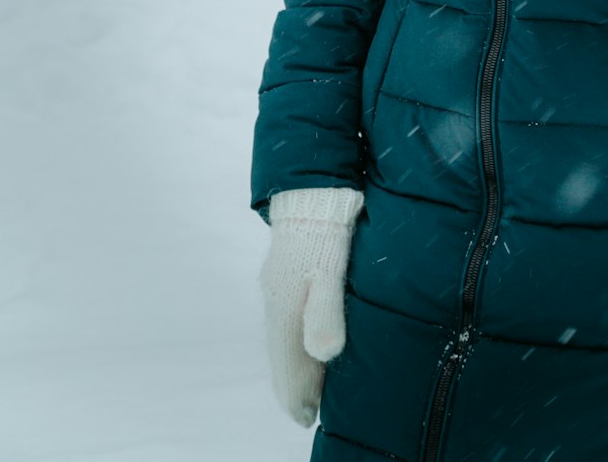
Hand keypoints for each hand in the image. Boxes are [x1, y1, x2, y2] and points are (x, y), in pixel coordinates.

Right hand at [259, 185, 363, 427]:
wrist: (311, 189)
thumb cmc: (324, 231)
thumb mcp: (330, 271)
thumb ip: (326, 313)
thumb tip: (324, 356)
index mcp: (285, 307)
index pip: (288, 362)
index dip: (297, 393)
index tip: (307, 418)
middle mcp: (277, 300)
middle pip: (282, 353)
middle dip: (293, 384)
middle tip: (306, 412)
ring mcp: (279, 285)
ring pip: (283, 335)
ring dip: (294, 363)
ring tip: (307, 385)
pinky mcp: (287, 272)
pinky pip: (287, 318)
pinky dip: (294, 339)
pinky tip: (306, 339)